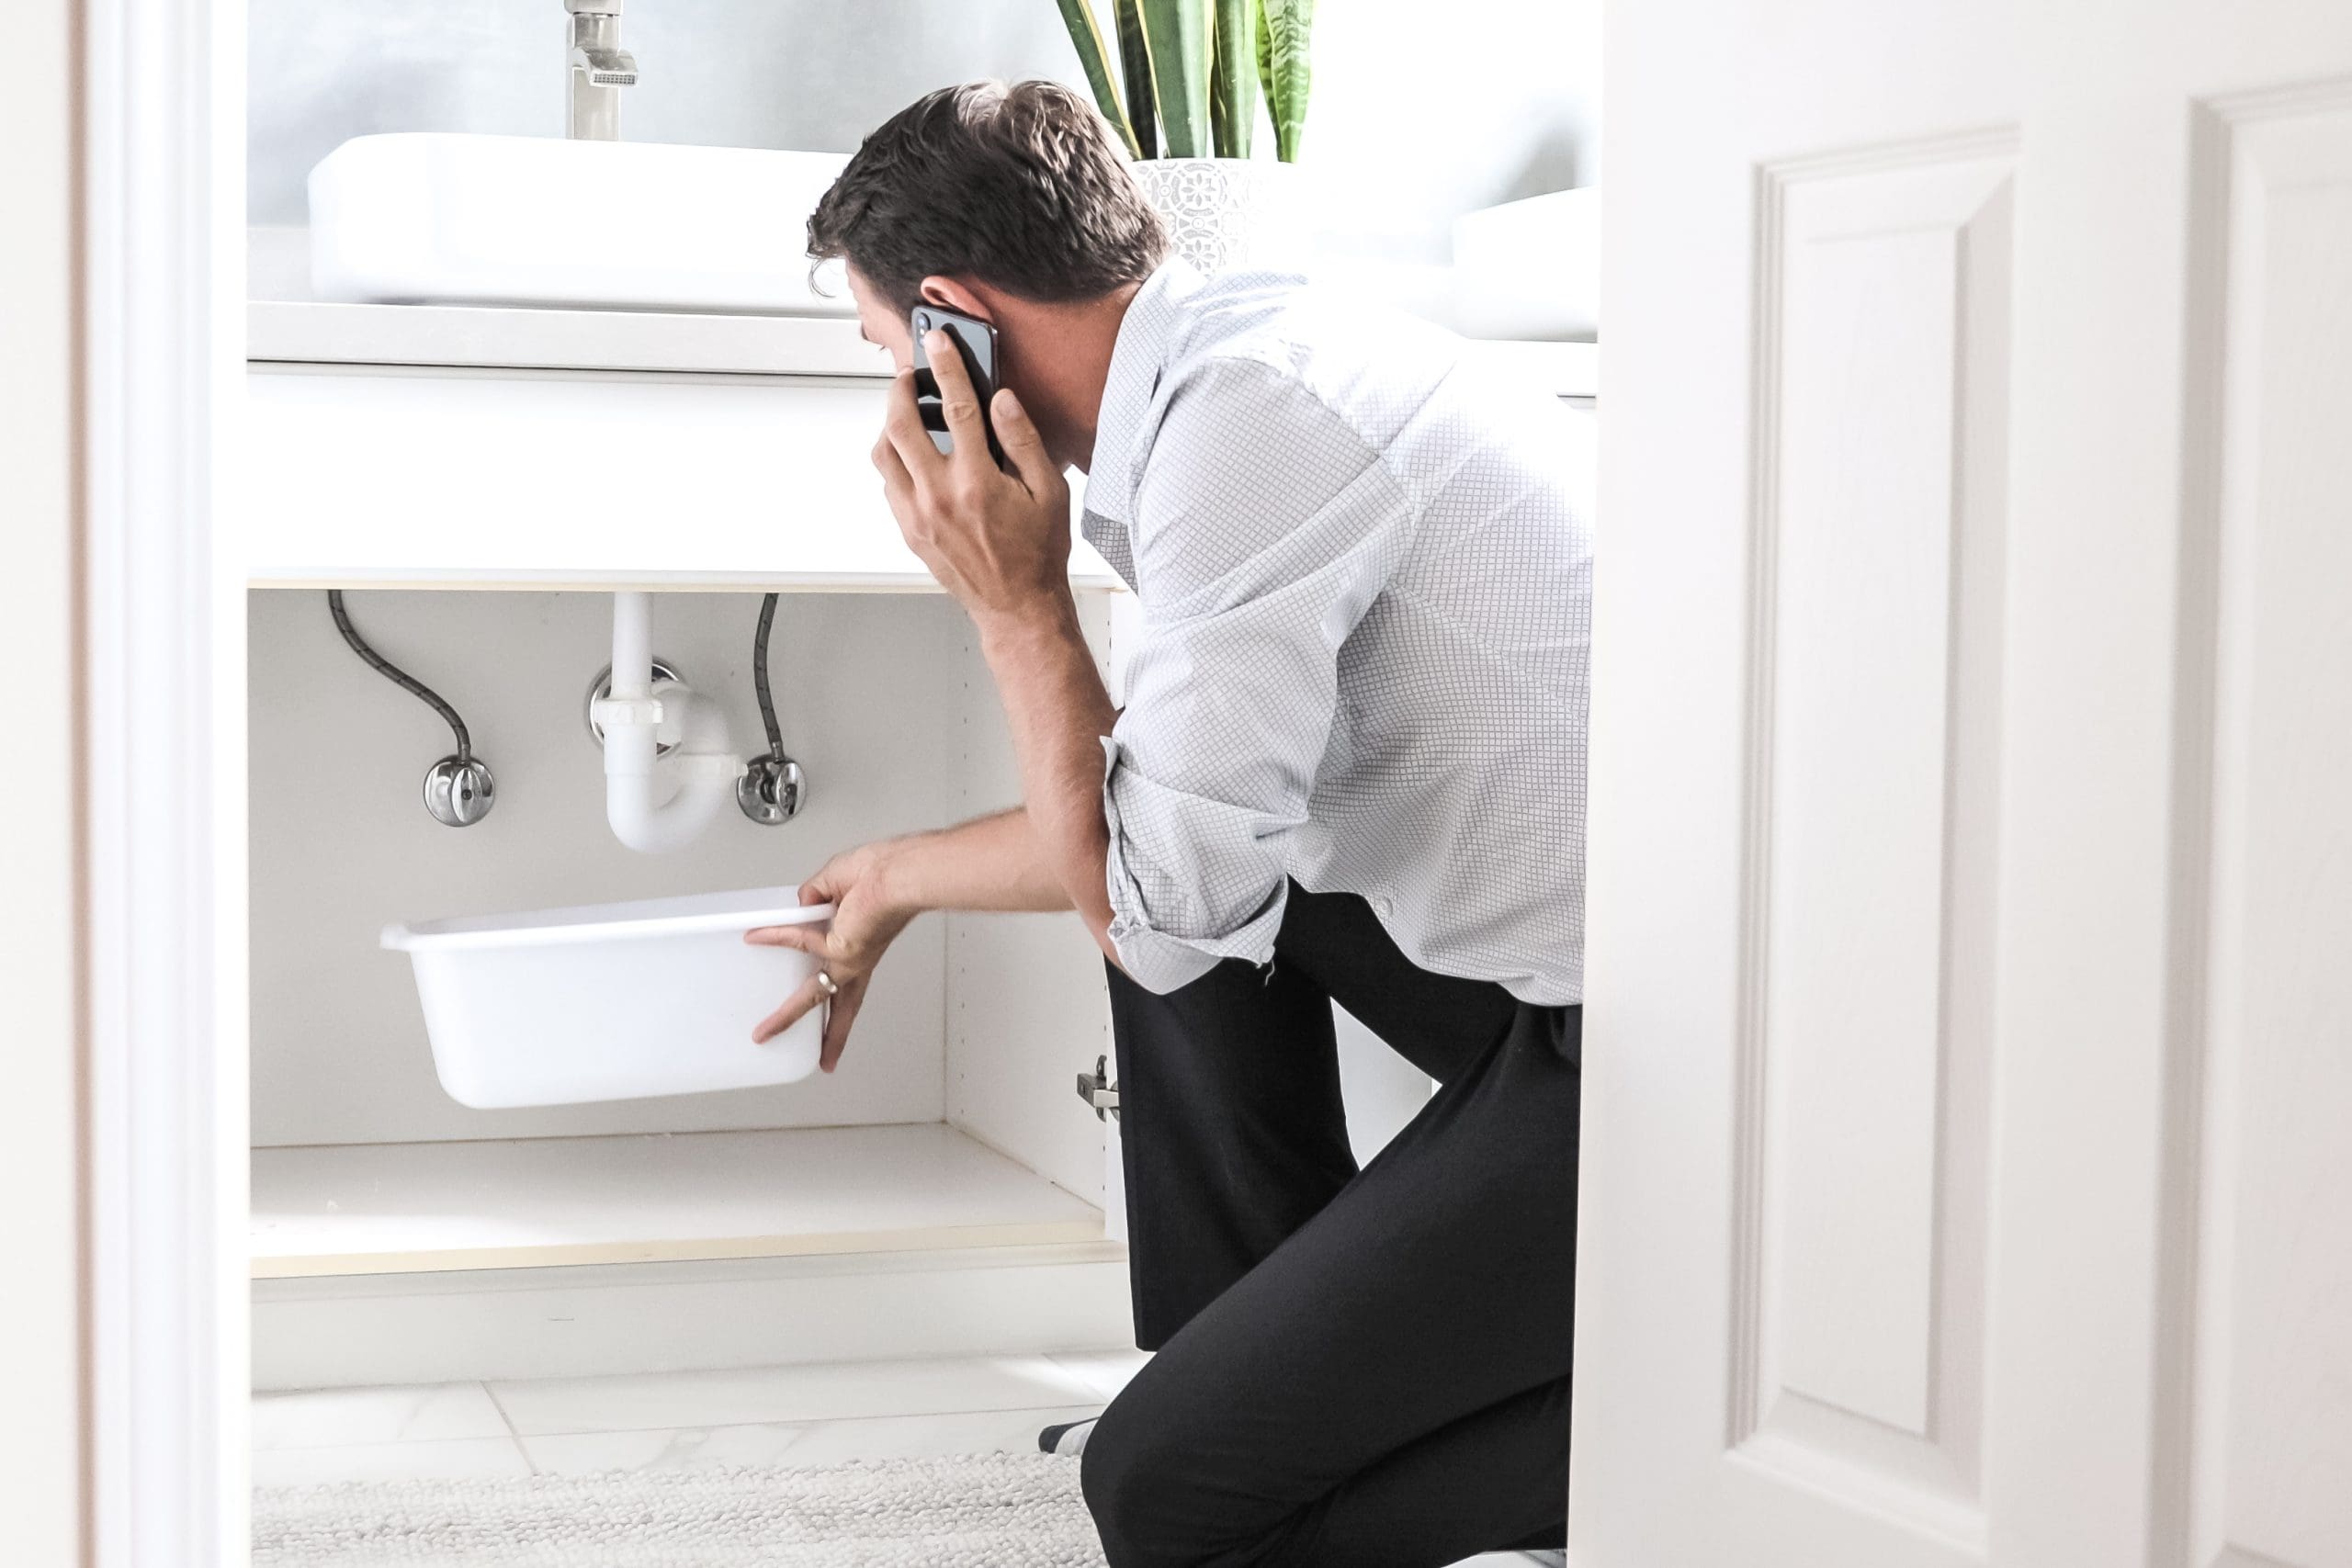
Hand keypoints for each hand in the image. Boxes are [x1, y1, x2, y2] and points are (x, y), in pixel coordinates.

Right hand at [744, 840, 918, 1071]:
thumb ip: (815, 897)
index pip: (850, 979)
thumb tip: (801, 907)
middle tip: (824, 1061)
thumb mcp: (838, 884)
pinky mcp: (841, 950)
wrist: (900, 872)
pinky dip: (776, 935)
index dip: (839, 994)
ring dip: (787, 1015)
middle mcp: (859, 959)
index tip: (830, 1010)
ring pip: (815, 995)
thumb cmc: (883, 871)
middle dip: (831, 1036)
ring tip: (764, 1034)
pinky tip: (754, 936)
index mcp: (862, 945)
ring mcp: (850, 959)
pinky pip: (798, 939)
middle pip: (843, 1005)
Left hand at [874, 330, 1072, 628]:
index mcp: (978, 481)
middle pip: (901, 424)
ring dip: (890, 426)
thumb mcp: (1049, 492)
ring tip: (908, 414)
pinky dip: (896, 461)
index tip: (937, 342)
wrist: (1018, 607)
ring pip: (884, 454)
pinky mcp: (910, 531)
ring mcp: (919, 515)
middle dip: (901, 390)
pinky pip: (889, 484)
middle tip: (911, 376)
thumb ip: (1023, 440)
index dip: (945, 366)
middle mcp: (941, 496)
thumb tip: (1002, 401)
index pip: (955, 407)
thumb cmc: (1037, 554)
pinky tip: (915, 457)